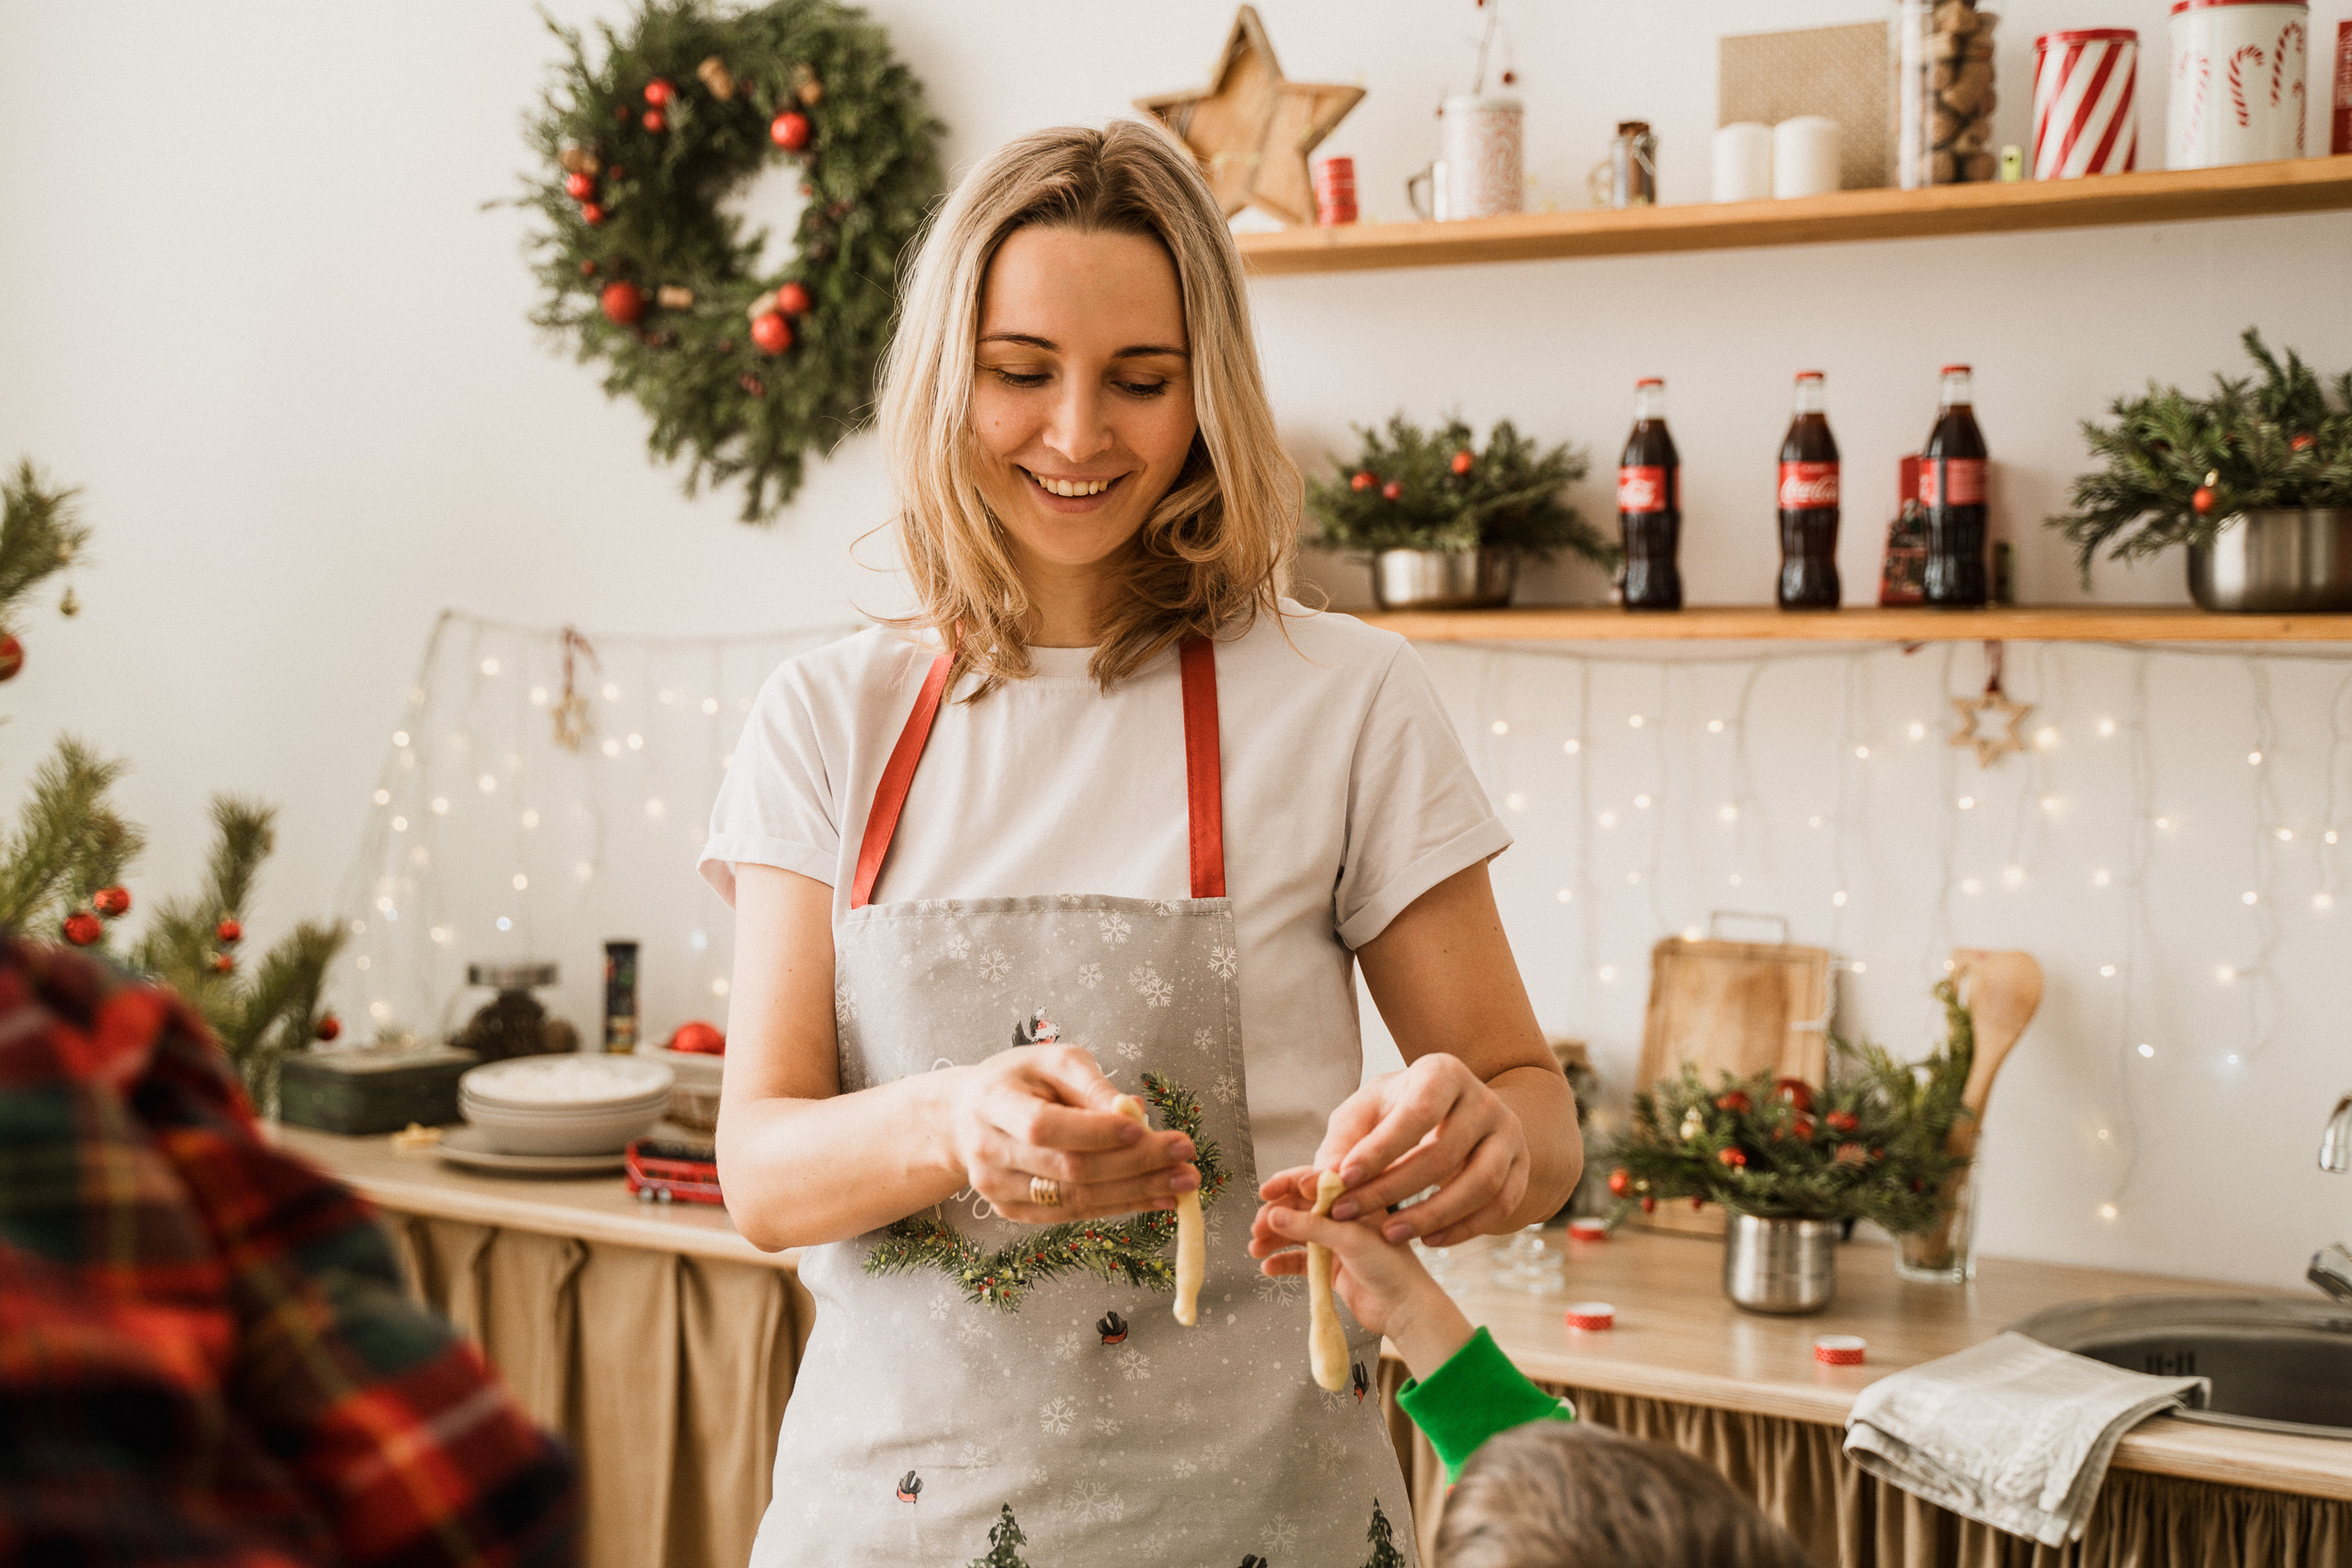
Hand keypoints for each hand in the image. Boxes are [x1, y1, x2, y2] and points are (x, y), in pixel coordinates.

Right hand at [942, 1045, 1197, 1224]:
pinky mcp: (1011, 1212)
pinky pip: (1072, 1215)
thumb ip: (1090, 1084)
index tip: (1144, 1127)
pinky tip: (1157, 1198)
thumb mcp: (1052, 1061)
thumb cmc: (1019, 1081)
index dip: (1095, 1132)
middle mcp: (988, 1151)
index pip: (1044, 1126)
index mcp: (992, 1102)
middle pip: (1068, 1169)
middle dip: (1134, 1164)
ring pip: (1074, 1199)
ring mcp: (996, 1189)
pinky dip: (1119, 1207)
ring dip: (1136, 1193)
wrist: (965, 1117)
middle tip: (1185, 1156)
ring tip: (1183, 1183)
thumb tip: (1133, 1111)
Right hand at [1252, 1190, 1473, 1377]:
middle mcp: (1344, 1218)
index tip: (1264, 1192)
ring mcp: (1337, 1244)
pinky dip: (1283, 1263)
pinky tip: (1268, 1268)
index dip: (1287, 1184)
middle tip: (1256, 1229)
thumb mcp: (1349, 1239)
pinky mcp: (1331, 1269)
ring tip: (1255, 1250)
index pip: (1314, 1182)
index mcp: (1354, 1200)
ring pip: (1296, 1235)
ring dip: (1274, 1240)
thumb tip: (1272, 1214)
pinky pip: (1300, 1261)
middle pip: (1300, 1209)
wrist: (1406, 1310)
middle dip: (1275, 1216)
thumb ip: (1310, 1226)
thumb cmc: (1390, 1267)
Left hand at [1261, 1054, 1530, 1248]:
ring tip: (1390, 1235)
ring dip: (1432, 1216)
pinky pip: (1501, 1205)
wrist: (1453, 1113)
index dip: (1380, 1149)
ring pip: (1480, 1184)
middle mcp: (1483, 1099)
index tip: (1343, 1179)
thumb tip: (1320, 1181)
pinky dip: (1465, 1229)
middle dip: (1393, 1189)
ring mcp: (1509, 1133)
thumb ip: (1341, 1142)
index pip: (1417, 1113)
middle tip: (1350, 1214)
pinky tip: (1428, 1241)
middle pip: (1445, 1153)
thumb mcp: (1364, 1113)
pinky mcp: (1522, 1166)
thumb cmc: (1396, 1112)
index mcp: (1443, 1073)